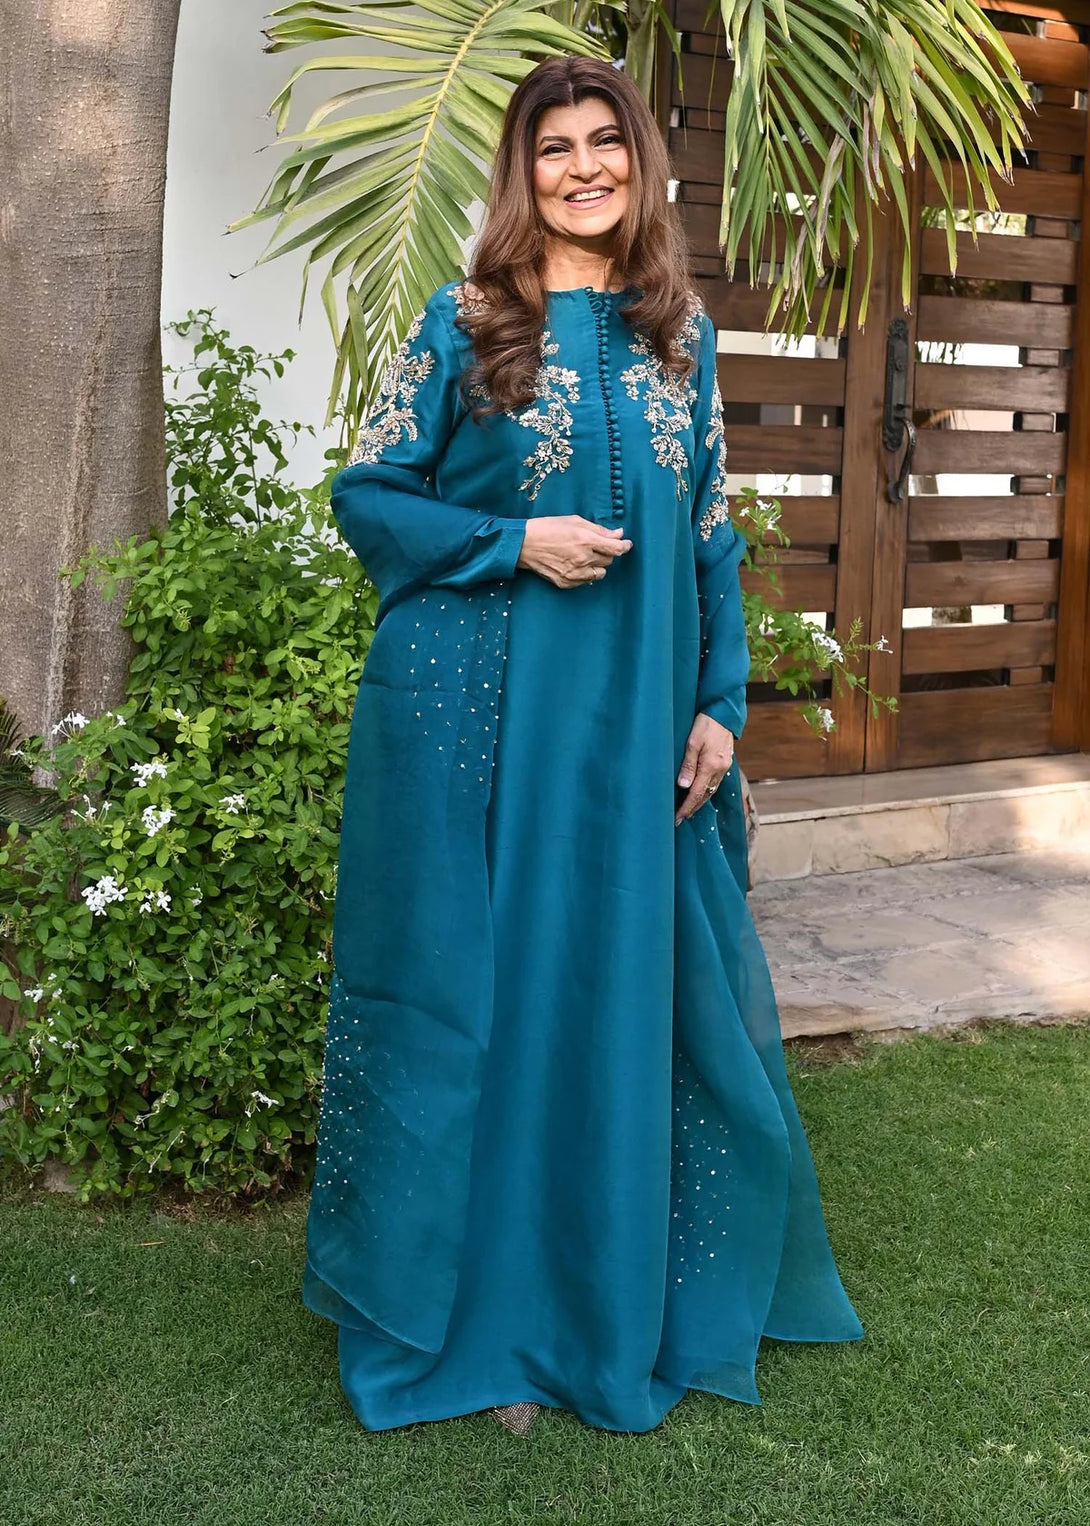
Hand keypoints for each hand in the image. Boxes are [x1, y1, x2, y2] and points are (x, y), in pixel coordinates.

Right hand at [516, 516, 631, 588]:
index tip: (626, 544)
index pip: (616, 548)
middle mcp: (582, 558)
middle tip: (596, 545)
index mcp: (585, 540)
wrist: (523, 544)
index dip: (625, 546)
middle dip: (607, 552)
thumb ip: (598, 529)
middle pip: (609, 560)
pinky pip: (586, 581)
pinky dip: (585, 573)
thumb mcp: (574, 521)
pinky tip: (575, 564)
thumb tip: (617, 534)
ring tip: (585, 556)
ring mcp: (574, 573)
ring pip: (600, 573)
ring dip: (598, 565)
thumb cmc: (547, 528)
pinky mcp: (566, 582)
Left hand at [675, 712, 734, 825]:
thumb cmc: (705, 724)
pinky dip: (705, 792)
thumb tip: (683, 786)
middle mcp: (720, 770)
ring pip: (710, 791)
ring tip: (687, 810)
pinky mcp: (725, 763)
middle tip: (679, 819)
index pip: (696, 794)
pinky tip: (698, 793)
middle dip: (692, 808)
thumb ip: (688, 765)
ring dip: (699, 802)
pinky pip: (714, 783)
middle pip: (705, 796)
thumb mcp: (692, 743)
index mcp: (711, 766)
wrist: (723, 713)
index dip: (686, 807)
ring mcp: (724, 767)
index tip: (677, 818)